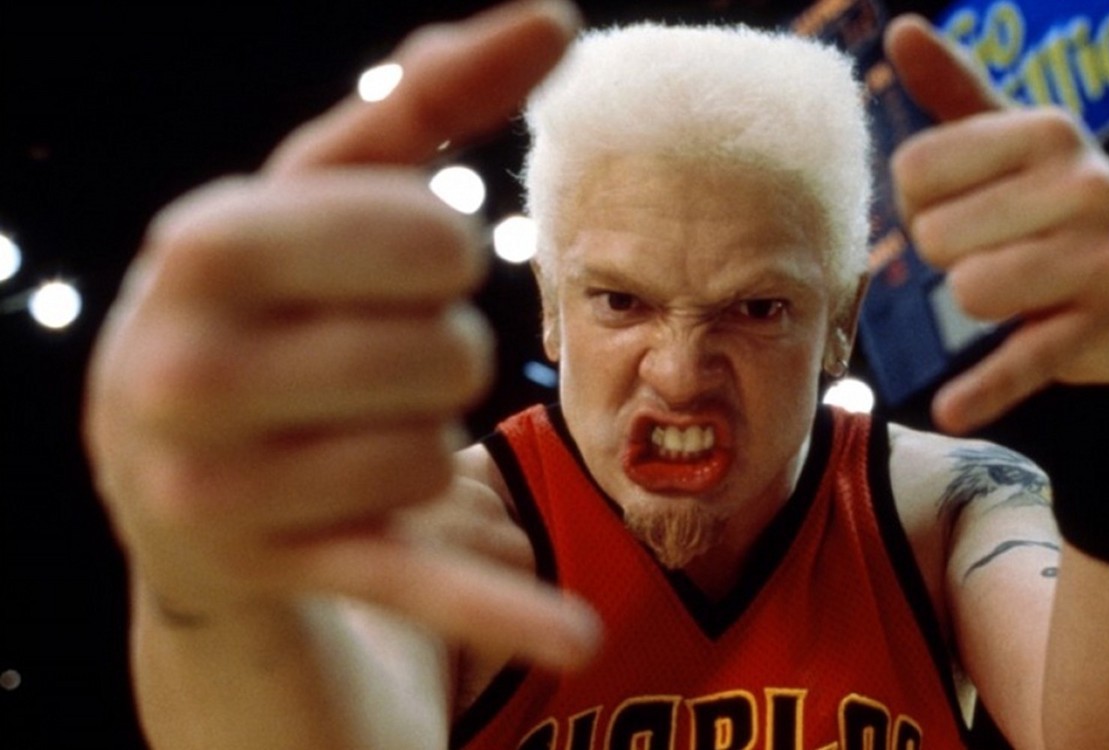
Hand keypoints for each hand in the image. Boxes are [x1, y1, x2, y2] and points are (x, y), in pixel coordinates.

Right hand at [84, 0, 596, 670]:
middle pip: (445, 355)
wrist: (171, 470)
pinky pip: (414, 584)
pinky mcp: (290, 569)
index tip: (391, 262)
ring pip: (441, 454)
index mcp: (200, 249)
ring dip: (422, 436)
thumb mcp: (323, 190)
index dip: (437, 248)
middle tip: (365, 359)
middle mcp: (182, 375)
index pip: (425, 237)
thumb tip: (556, 15)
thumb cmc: (270, 300)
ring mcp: (225, 489)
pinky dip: (496, 613)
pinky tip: (577, 638)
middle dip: (433, 350)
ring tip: (344, 427)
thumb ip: (432, 96)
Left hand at [884, 15, 1108, 433]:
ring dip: (973, 300)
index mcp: (1049, 129)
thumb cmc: (1050, 206)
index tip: (962, 205)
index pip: (914, 171)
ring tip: (1012, 289)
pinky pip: (1021, 359)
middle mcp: (1087, 183)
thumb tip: (901, 27)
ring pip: (969, 290)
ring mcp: (1102, 257)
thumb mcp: (1011, 142)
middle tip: (992, 250)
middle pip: (935, 235)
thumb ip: (953, 89)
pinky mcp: (1101, 327)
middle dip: (946, 254)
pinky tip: (953, 408)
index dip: (920, 202)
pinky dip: (984, 389)